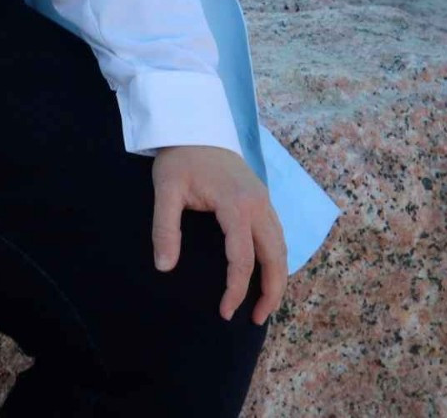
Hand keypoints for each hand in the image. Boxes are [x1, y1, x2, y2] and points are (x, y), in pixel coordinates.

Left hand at [151, 144, 286, 324]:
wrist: (195, 127)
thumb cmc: (180, 159)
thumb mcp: (165, 190)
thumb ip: (165, 228)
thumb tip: (164, 267)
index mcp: (236, 205)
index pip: (242, 259)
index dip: (236, 289)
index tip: (225, 311)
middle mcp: (259, 206)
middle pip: (276, 258)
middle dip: (271, 292)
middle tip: (257, 319)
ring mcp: (265, 202)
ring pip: (282, 249)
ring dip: (278, 278)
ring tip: (266, 305)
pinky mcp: (264, 200)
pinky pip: (278, 237)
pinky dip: (277, 260)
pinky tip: (268, 274)